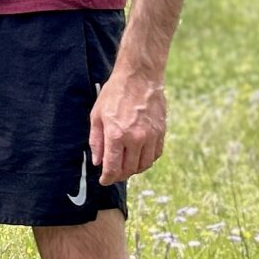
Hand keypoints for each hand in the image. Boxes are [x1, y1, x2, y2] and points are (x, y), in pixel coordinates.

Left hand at [89, 67, 166, 187]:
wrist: (140, 77)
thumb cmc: (115, 94)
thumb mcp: (97, 116)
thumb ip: (97, 141)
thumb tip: (98, 162)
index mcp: (116, 135)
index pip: (112, 168)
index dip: (107, 178)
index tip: (104, 181)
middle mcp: (135, 139)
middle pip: (129, 169)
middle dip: (119, 176)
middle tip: (113, 174)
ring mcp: (151, 136)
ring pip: (144, 165)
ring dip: (134, 170)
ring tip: (126, 167)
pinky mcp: (161, 132)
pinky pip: (155, 155)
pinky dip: (147, 160)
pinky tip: (139, 157)